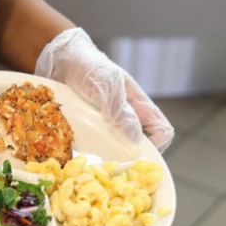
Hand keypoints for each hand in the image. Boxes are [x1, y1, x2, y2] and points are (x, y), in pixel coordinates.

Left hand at [39, 25, 174, 150]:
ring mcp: (110, 125)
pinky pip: (99, 149)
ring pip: (120, 151)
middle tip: (112, 164)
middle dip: (131, 159)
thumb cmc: (90, 68)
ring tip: (94, 161)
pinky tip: (82, 154)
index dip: (156, 146)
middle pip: (142, 147)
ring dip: (110, 159)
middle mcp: (128, 118)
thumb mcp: (107, 88)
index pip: (162, 131)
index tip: (136, 155)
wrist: (62, 61)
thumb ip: (120, 111)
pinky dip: (94, 155)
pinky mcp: (92, 131)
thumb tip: (136, 139)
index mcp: (139, 106)